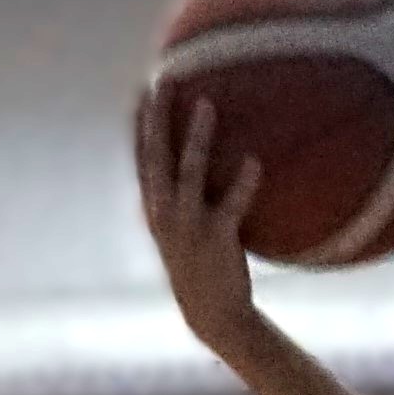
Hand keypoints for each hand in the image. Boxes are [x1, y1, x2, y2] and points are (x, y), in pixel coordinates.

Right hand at [139, 89, 266, 356]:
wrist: (211, 313)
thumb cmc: (202, 267)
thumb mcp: (183, 232)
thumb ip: (185, 200)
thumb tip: (196, 168)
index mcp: (154, 208)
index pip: (140, 158)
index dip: (138, 124)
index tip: (141, 90)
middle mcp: (163, 212)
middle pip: (155, 154)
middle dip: (157, 116)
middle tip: (164, 81)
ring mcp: (187, 225)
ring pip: (189, 170)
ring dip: (197, 136)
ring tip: (208, 104)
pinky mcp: (216, 238)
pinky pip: (231, 204)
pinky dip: (243, 183)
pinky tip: (255, 160)